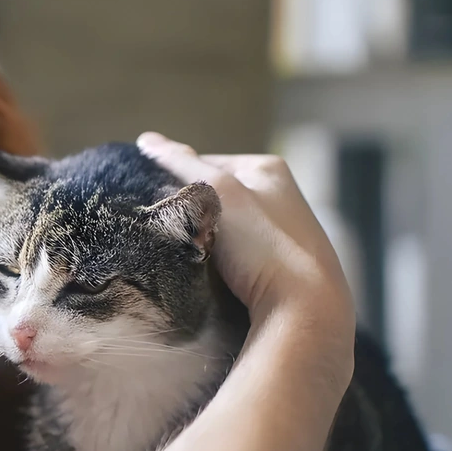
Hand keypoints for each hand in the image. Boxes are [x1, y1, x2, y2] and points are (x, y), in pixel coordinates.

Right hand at [136, 132, 355, 380]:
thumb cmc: (264, 245)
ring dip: (202, 239)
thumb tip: (147, 140)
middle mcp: (280, 195)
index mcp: (268, 169)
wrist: (304, 310)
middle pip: (214, 196)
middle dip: (191, 211)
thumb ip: (181, 164)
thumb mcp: (217, 193)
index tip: (158, 203)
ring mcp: (282, 233)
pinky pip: (236, 256)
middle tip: (172, 231)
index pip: (204, 163)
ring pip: (223, 228)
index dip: (175, 180)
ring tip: (189, 255)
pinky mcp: (280, 267)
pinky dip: (219, 262)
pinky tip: (212, 275)